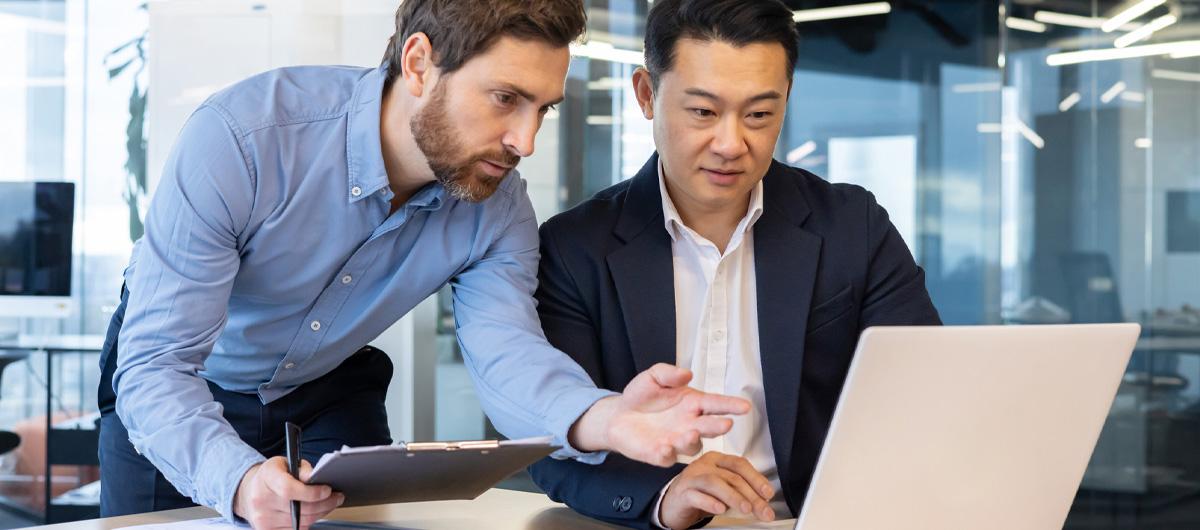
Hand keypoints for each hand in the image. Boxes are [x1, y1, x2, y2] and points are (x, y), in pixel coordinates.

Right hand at [233, 456, 344, 529]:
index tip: (328, 490)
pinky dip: (308, 522)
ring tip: (329, 503)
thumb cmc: (273, 475)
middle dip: (325, 503)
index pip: (289, 489)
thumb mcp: (286, 463)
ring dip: (320, 513)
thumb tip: (314, 477)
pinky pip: (295, 529)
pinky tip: (314, 512)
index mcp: (267, 477)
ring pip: (301, 521)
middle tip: (338, 497)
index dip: (312, 492)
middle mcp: (261, 499)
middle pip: (300, 508)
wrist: (250, 492)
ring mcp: (262, 518)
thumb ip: (302, 469)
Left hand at [570, 363, 750, 465]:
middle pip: (709, 427)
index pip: (716, 404)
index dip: (731, 405)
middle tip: (726, 424)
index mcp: (693, 404)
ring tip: (691, 432)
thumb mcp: (653, 377)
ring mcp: (677, 441)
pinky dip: (667, 454)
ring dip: (693, 440)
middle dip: (718, 426)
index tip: (745, 406)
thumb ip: (669, 373)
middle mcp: (690, 424)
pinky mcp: (660, 454)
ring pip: (692, 445)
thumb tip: (687, 373)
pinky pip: (667, 457)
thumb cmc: (641, 396)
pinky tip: (664, 447)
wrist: (618, 415)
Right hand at [659, 452, 775, 529]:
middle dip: (751, 495)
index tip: (768, 493)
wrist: (672, 504)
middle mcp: (704, 465)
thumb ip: (740, 491)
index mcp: (716, 460)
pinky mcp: (682, 493)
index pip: (740, 464)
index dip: (756, 478)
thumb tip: (763, 501)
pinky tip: (720, 509)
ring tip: (746, 509)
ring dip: (734, 496)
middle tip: (763, 510)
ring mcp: (692, 478)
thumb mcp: (723, 489)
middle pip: (731, 476)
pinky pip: (696, 495)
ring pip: (714, 483)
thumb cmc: (700, 494)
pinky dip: (710, 502)